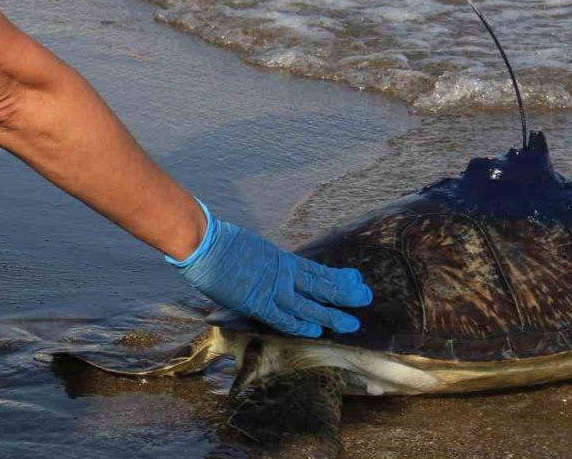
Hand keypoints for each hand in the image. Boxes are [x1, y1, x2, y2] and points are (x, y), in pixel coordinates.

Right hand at [167, 199, 372, 336]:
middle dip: (344, 293)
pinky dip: (299, 323)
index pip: (317, 270)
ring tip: (351, 322)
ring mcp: (272, 288)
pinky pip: (282, 316)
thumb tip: (269, 268)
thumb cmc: (222, 244)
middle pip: (320, 285)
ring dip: (330, 314)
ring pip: (308, 304)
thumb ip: (266, 263)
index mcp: (282, 260)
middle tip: (366, 298)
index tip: (355, 279)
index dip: (338, 277)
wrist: (205, 242)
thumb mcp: (254, 250)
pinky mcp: (257, 301)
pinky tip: (316, 330)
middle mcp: (283, 273)